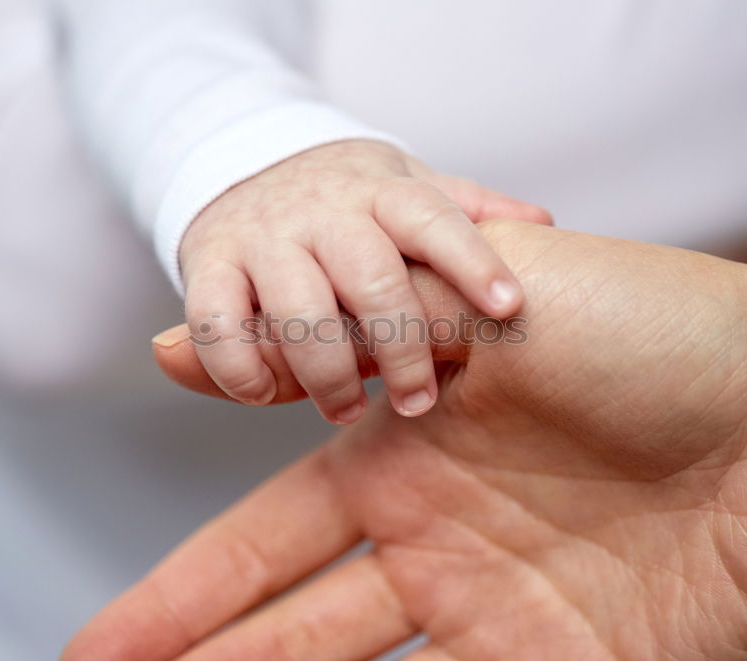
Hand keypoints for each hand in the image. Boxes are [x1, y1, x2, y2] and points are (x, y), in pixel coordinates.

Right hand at [64, 222, 746, 660]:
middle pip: (291, 630)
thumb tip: (169, 346)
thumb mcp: (477, 301)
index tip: (101, 646)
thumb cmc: (656, 329)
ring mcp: (501, 615)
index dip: (182, 597)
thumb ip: (332, 336)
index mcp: (406, 456)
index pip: (264, 541)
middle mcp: (439, 543)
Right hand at [179, 139, 549, 423]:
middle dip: (400, 350)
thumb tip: (540, 223)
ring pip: (297, 311)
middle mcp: (323, 211)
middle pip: (371, 280)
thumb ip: (465, 209)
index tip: (510, 307)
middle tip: (416, 401)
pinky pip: (217, 324)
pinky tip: (267, 394)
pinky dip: (240, 369)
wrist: (243, 163)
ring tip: (345, 410)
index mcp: (382, 191)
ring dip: (326, 374)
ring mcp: (262, 236)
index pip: (433, 219)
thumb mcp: (404, 187)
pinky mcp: (207, 263)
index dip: (472, 261)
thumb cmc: (344, 197)